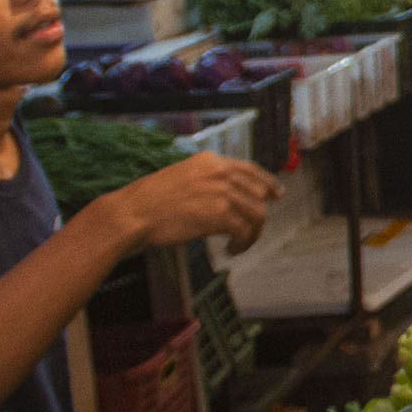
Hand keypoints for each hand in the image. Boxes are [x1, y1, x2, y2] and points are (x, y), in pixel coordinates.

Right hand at [107, 150, 279, 252]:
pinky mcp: (219, 214)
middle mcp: (220, 172)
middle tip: (251, 232)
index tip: (277, 195)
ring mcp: (221, 192)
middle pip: (258, 193)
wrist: (134, 212)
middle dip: (258, 215)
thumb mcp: (181, 176)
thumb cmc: (150, 200)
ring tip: (238, 245)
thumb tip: (228, 196)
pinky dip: (242, 243)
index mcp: (210, 161)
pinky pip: (245, 231)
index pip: (250, 169)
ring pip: (256, 214)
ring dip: (251, 234)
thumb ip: (206, 181)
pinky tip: (231, 250)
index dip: (268, 183)